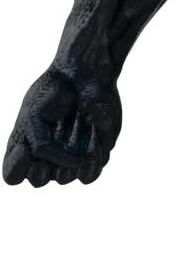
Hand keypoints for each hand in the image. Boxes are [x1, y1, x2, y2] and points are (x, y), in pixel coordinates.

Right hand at [3, 66, 121, 186]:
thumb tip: (73, 166)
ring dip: (70, 153)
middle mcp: (46, 159)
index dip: (17, 166)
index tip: (25, 146)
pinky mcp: (93, 157)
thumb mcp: (34, 116)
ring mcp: (69, 160)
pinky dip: (93, 160)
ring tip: (77, 125)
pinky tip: (96, 140)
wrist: (82, 76)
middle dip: (45, 159)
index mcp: (24, 149)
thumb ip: (41, 145)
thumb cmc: (53, 93)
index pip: (14, 176)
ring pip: (66, 178)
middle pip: (39, 180)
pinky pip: (90, 175)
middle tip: (52, 136)